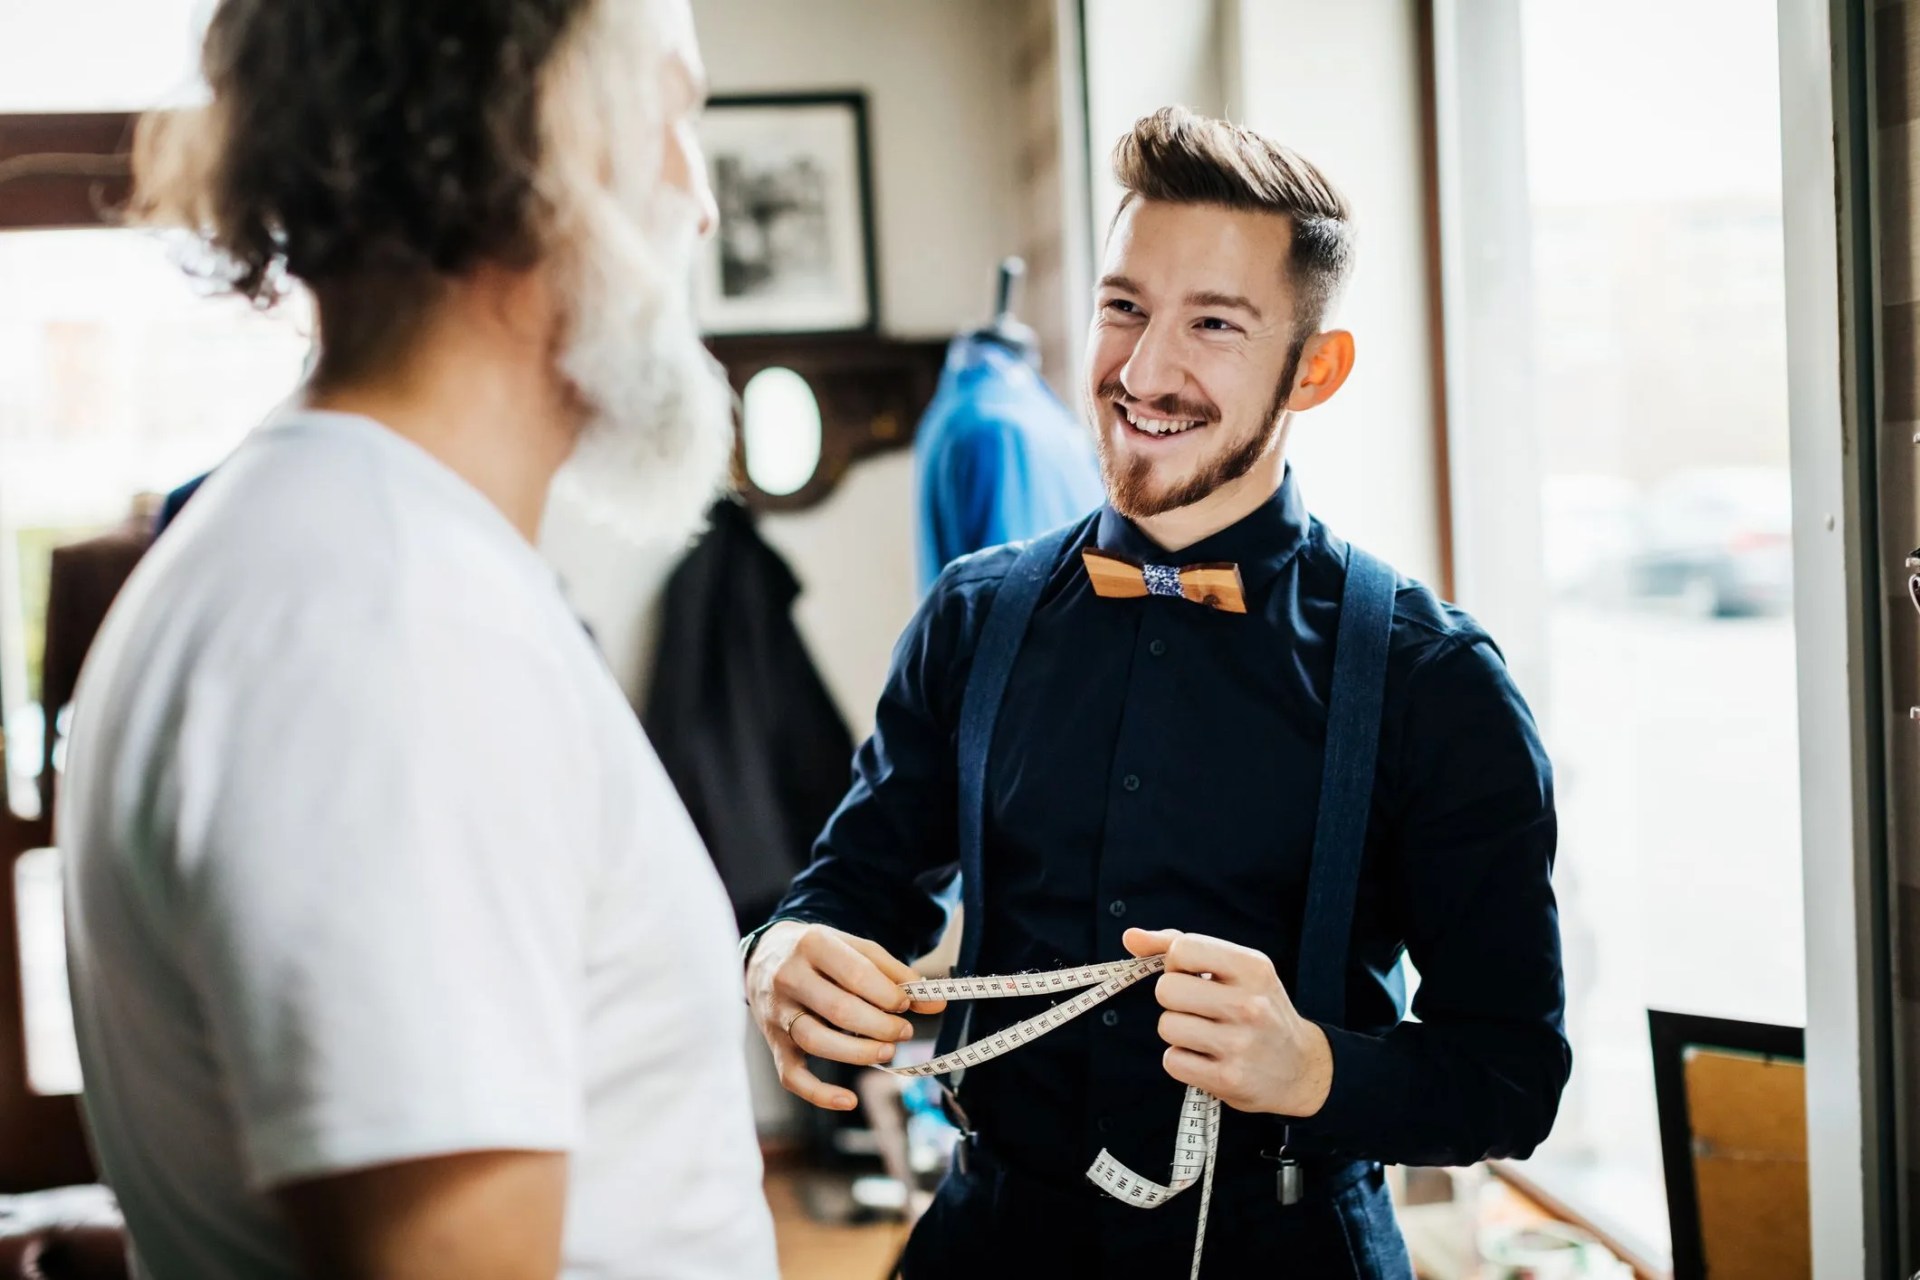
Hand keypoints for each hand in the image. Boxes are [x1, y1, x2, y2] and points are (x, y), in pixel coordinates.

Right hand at [745, 921, 947, 1110]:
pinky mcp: (774, 1044)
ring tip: (888, 1050)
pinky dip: (819, 1094)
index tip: (907, 1003)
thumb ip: (895, 973)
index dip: (888, 994)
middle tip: (904, 1031)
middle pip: (839, 1010)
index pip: (856, 974)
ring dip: (859, 1053)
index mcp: (812, 945)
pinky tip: (849, 1100)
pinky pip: (791, 1076)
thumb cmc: (820, 954)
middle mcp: (789, 978)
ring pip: (817, 1041)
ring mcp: (778, 1014)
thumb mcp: (854, 948)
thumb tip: (936, 1003)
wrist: (765, 956)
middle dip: (881, 1025)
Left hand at [1123, 927, 1332, 1117]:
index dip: (1176, 962)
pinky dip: (1182, 1061)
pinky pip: (1172, 1061)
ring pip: (1167, 1026)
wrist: (1300, 1068)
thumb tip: (1130, 937)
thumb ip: (1181, 946)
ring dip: (1177, 1032)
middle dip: (1173, 999)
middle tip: (1198, 1008)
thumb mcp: (1235, 969)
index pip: (1183, 948)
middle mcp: (1249, 1004)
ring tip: (1205, 1035)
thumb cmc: (1257, 1008)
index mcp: (1253, 967)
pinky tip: (1207, 1059)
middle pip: (1167, 990)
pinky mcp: (1228, 1079)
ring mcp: (1240, 1044)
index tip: (1192, 974)